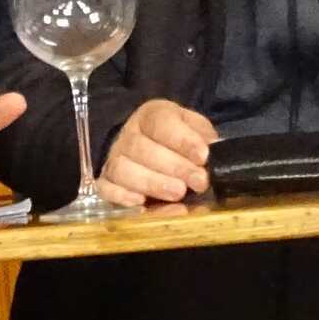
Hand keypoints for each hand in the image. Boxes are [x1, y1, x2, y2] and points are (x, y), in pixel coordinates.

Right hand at [99, 99, 214, 206]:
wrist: (154, 151)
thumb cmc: (179, 142)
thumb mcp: (195, 131)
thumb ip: (203, 138)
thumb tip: (212, 151)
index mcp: (151, 115)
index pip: (160, 122)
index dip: (182, 140)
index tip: (203, 156)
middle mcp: (128, 135)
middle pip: (141, 148)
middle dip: (173, 167)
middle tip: (199, 182)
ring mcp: (114, 159)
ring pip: (123, 169)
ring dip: (152, 183)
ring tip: (177, 194)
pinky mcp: (106, 182)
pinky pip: (106, 189)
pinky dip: (122, 197)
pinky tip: (142, 204)